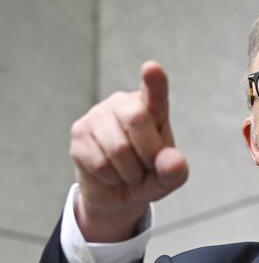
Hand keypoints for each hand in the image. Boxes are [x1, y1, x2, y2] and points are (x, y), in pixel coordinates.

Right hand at [69, 61, 188, 241]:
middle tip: (148, 166)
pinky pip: (100, 162)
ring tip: (129, 172)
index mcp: (154, 108)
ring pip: (118, 147)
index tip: (152, 68)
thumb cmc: (147, 177)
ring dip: (129, 172)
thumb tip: (172, 163)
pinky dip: (111, 177)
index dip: (154, 82)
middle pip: (137, 119)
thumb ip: (174, 172)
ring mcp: (98, 115)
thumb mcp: (167, 179)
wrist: (116, 193)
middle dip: (147, 153)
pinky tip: (111, 174)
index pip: (155, 93)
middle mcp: (124, 104)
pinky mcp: (79, 132)